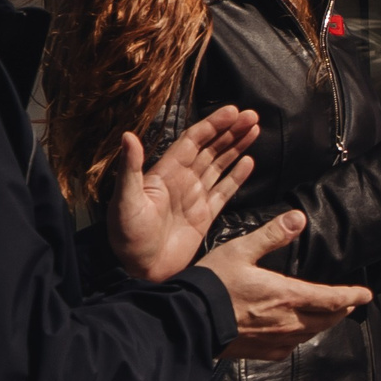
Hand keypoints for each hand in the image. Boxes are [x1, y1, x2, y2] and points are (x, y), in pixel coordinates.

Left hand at [106, 104, 259, 280]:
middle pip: (211, 148)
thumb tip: (128, 136)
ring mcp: (195, 197)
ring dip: (237, 147)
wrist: (140, 269)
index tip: (232, 111)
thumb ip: (131, 167)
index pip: (193, 141)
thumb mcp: (125, 199)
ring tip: (255, 130)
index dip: (213, 125)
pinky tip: (249, 163)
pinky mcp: (205, 215)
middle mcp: (182, 181)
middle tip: (252, 116)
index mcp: (165, 173)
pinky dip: (237, 176)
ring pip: (220, 165)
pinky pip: (225, 191)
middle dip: (231, 131)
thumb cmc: (127, 235)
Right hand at [196, 211, 371, 360]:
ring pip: (310, 334)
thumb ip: (272, 235)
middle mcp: (287, 321)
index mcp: (286, 295)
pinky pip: (290, 347)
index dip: (352, 296)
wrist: (186, 320)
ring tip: (327, 315)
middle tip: (349, 304)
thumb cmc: (211, 284)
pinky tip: (296, 334)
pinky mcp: (260, 351)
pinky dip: (300, 338)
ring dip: (323, 323)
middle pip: (327, 319)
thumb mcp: (240, 250)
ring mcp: (275, 339)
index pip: (332, 299)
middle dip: (341, 310)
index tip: (366, 295)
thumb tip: (298, 218)